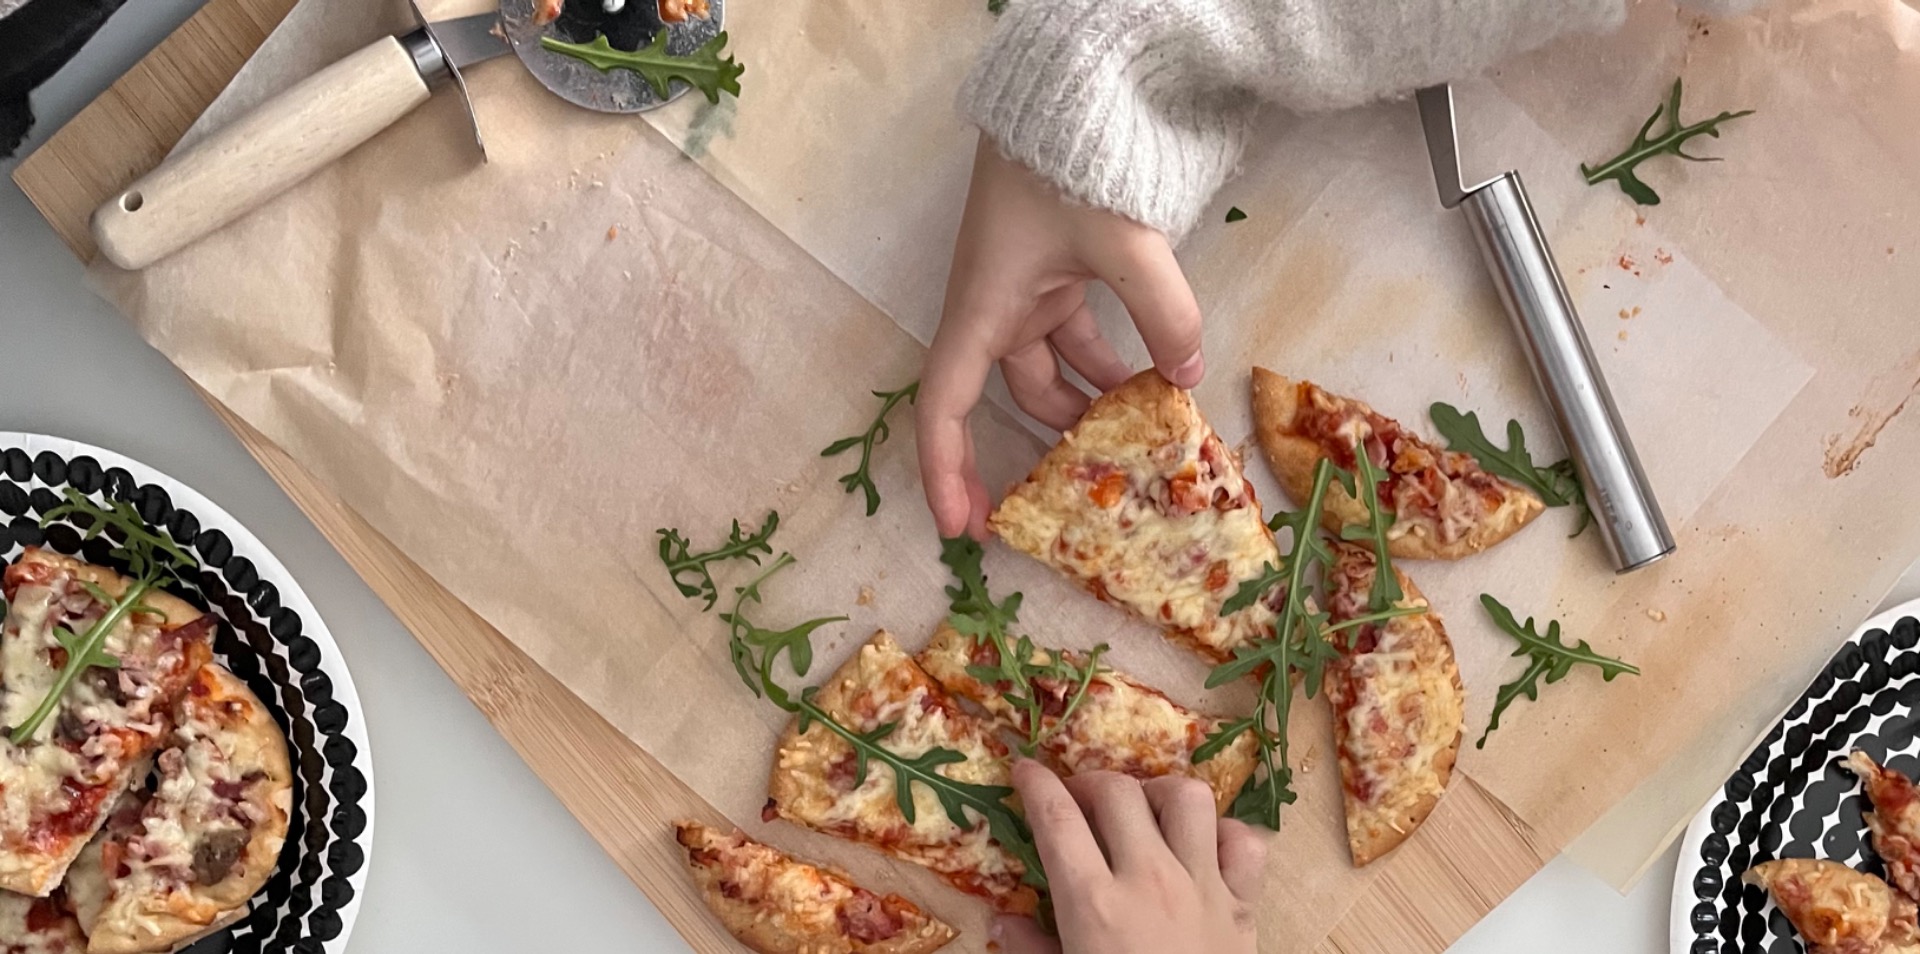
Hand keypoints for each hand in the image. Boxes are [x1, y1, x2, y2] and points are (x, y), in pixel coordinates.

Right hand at [917, 138, 1206, 538]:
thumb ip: (1163, 314)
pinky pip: (1076, 341)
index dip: (945, 469)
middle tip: (1085, 499)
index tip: (959, 525)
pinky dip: (1109, 367)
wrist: (1067, 99)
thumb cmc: (1067, 168)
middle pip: (1012, 397)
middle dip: (1045, 446)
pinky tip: (1158, 381)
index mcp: (982, 308)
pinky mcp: (1055, 277)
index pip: (945, 407)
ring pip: (1052, 371)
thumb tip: (1189, 375)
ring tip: (1144, 440)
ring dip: (1091, 405)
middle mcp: (993, 308)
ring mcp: (1025, 294)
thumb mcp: (1122, 244)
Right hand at [995, 761, 1266, 953]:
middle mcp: (1148, 879)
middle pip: (1116, 792)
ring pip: (1186, 798)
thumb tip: (999, 922)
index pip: (1056, 816)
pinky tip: (1201, 849)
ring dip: (1157, 794)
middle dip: (1089, 783)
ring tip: (1140, 813)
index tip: (1023, 770)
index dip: (1035, 783)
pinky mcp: (1243, 907)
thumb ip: (1032, 950)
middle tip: (1076, 800)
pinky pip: (1244, 843)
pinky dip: (1223, 835)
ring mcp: (1202, 887)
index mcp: (1093, 903)